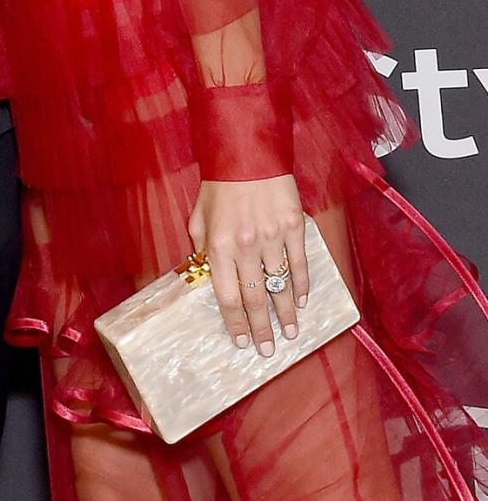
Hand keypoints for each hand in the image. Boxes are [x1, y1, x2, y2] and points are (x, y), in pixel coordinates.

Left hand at [187, 175, 308, 356]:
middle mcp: (245, 244)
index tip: (240, 342)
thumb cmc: (219, 184)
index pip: (227, 295)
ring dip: (285, 313)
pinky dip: (301, 285)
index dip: (234, 322)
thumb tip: (207, 277)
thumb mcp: (199, 215)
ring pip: (280, 285)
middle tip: (267, 351)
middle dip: (261, 328)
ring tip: (289, 334)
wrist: (246, 150)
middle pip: (255, 297)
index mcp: (219, 244)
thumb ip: (203, 248)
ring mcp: (272, 235)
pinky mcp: (293, 225)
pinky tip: (301, 302)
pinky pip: (299, 263)